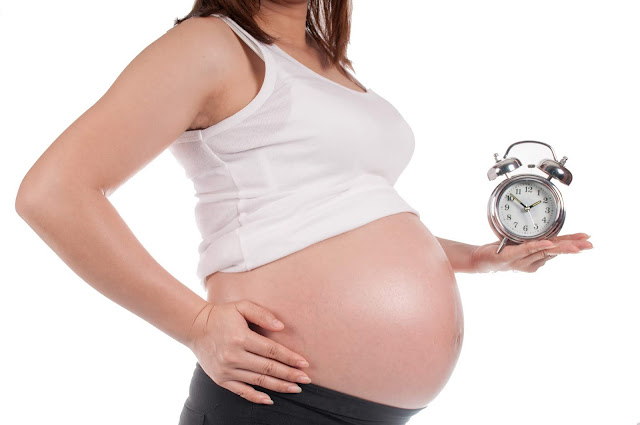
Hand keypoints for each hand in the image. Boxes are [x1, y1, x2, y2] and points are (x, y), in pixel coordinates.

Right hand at [188, 300, 311, 404]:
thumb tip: (281, 327)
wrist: (195, 327)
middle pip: (268, 369)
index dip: (290, 358)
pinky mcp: (221, 379)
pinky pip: (242, 391)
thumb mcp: (242, 306)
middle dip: (289, 375)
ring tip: (295, 388)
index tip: (304, 364)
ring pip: (258, 382)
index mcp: (241, 338)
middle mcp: (234, 356)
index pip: (272, 351)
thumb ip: (262, 314)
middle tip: (305, 379)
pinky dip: (256, 397)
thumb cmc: (222, 315)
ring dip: (279, 386)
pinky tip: (270, 399)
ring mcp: (227, 370)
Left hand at [471, 232, 592, 272]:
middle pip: (555, 252)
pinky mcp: (510, 257)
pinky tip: (548, 244)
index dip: (573, 243)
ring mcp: (521, 260)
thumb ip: (535, 240)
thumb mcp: (521, 242)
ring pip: (544, 251)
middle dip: (574, 247)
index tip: (587, 239)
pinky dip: (538, 246)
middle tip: (589, 245)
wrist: (480, 260)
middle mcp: (531, 261)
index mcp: (536, 257)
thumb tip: (552, 235)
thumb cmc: (501, 251)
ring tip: (576, 246)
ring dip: (561, 247)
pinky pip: (526, 250)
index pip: (557, 248)